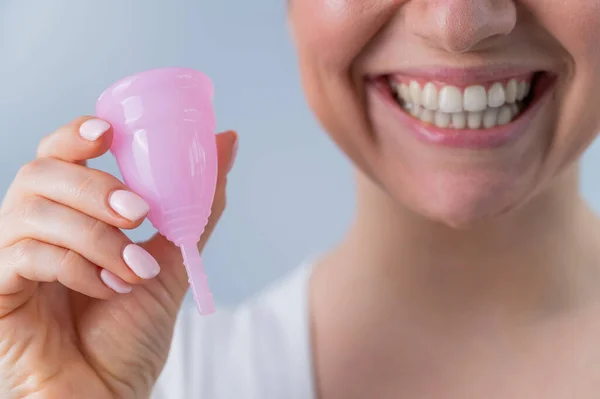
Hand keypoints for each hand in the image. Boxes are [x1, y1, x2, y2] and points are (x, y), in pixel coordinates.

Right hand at [0, 117, 236, 398]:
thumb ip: (195, 203)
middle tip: (138, 213)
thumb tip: (226, 141)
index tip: (110, 133)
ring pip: (32, 211)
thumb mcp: (172, 258)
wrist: (109, 394)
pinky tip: (108, 289)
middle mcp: (32, 230)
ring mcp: (9, 259)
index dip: (75, 135)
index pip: (57, 155)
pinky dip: (76, 267)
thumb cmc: (131, 331)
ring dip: (95, 236)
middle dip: (93, 187)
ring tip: (134, 269)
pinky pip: (24, 256)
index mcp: (68, 216)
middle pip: (40, 173)